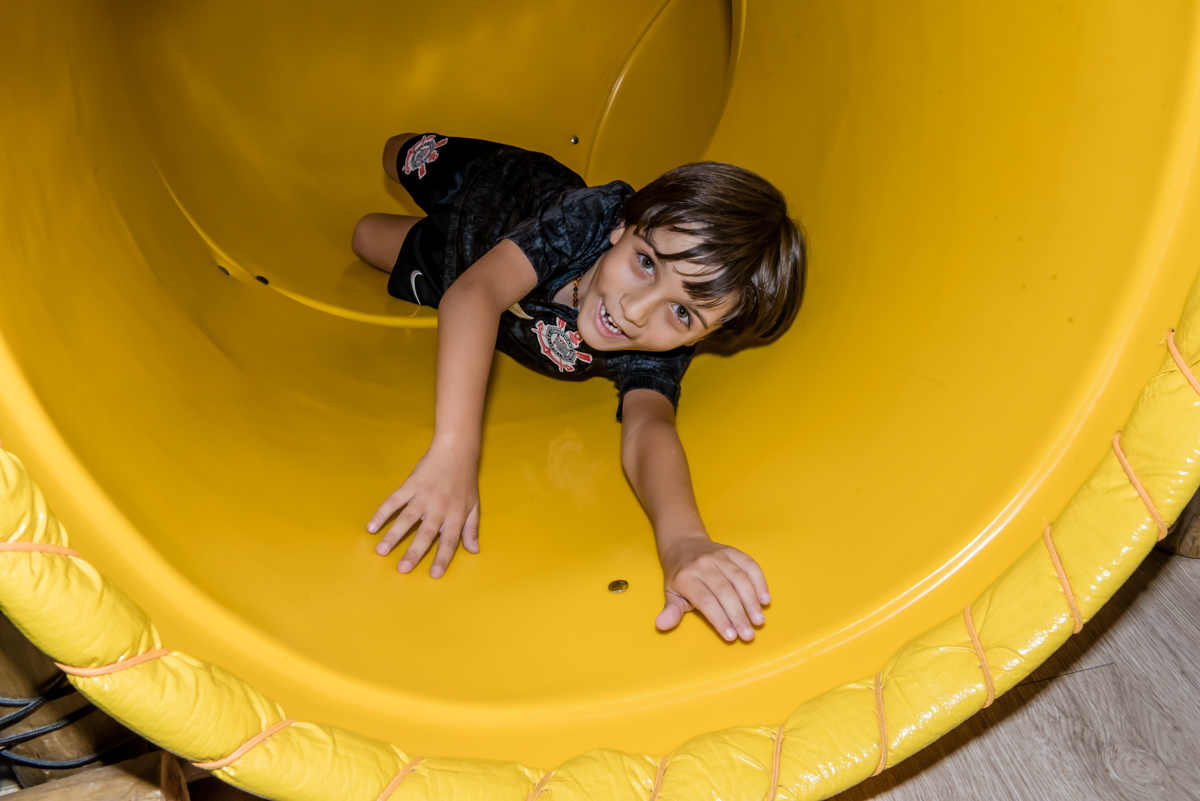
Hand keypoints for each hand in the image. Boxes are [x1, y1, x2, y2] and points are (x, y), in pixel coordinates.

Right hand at [366, 441, 480, 576]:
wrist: (456, 450)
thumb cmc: (466, 480)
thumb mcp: (474, 505)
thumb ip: (472, 529)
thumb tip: (474, 550)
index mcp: (456, 515)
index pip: (449, 541)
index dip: (442, 558)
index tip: (434, 575)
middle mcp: (439, 507)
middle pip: (425, 533)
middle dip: (414, 552)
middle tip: (402, 569)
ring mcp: (423, 496)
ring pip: (406, 518)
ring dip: (393, 535)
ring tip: (381, 551)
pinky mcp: (410, 485)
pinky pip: (394, 501)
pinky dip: (382, 513)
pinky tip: (372, 526)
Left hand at [656, 534, 769, 641]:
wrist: (683, 543)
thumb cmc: (679, 575)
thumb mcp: (671, 593)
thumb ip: (671, 611)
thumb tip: (661, 625)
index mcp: (686, 577)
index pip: (706, 601)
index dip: (720, 619)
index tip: (731, 637)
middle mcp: (703, 564)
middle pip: (725, 592)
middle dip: (739, 615)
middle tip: (748, 635)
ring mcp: (720, 556)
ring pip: (740, 579)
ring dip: (752, 601)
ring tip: (759, 621)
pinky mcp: (733, 551)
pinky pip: (750, 565)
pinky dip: (760, 582)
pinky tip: (765, 599)